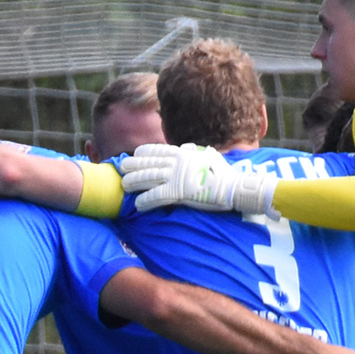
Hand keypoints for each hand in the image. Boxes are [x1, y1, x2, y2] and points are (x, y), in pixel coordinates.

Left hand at [119, 143, 276, 215]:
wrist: (233, 187)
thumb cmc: (223, 173)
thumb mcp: (209, 155)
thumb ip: (195, 151)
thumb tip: (187, 148)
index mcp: (183, 154)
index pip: (158, 150)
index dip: (144, 152)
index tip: (134, 154)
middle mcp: (176, 163)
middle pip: (148, 163)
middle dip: (133, 165)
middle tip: (121, 168)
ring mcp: (176, 177)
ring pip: (148, 178)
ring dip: (134, 182)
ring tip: (124, 186)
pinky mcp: (178, 193)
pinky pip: (156, 197)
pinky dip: (145, 201)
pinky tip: (137, 205)